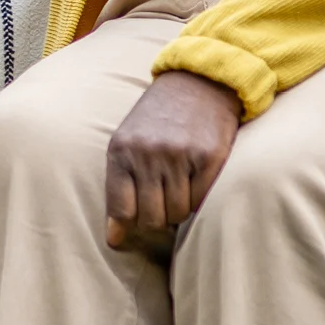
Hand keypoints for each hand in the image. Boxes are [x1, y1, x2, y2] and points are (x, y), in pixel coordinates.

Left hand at [103, 71, 241, 249]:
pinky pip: (201, 200)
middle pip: (151, 218)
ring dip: (180, 208)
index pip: (121, 210)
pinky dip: (199, 198)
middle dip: (158, 217)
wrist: (199, 83)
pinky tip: (197, 178)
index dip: (131, 222)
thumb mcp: (127, 144)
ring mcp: (179, 155)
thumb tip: (114, 241)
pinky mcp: (209, 157)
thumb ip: (118, 190)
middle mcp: (148, 153)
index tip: (138, 217)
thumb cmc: (157, 120)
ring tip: (180, 185)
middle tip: (164, 199)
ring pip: (177, 213)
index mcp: (121, 151)